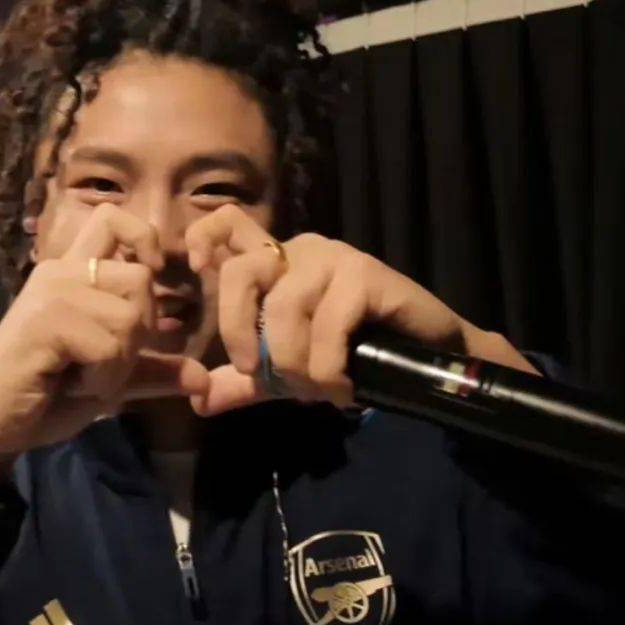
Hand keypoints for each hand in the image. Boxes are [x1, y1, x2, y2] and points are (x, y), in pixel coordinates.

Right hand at [0, 206, 209, 487]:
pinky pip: (109, 347)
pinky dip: (102, 379)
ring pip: (130, 316)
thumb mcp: (111, 379)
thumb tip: (204, 378)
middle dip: (139, 330)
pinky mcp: (46, 321)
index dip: (143, 236)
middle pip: (140, 278)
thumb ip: (154, 370)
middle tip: (103, 361)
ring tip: (82, 375)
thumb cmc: (46, 397)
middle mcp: (62, 272)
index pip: (112, 217)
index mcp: (73, 272)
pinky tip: (70, 385)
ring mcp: (53, 292)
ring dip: (118, 363)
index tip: (151, 274)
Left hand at [185, 208, 537, 415]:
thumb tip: (197, 400)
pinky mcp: (366, 273)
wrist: (427, 362)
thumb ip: (245, 383)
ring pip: (284, 307)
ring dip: (295, 364)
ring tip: (318, 390)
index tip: (197, 271)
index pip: (229, 224)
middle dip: (238, 331)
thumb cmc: (353, 358)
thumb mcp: (288, 373)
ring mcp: (334, 258)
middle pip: (242, 271)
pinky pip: (328, 323)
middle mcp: (300, 251)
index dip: (204, 239)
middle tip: (258, 374)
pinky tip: (344, 385)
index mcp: (276, 264)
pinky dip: (328, 367)